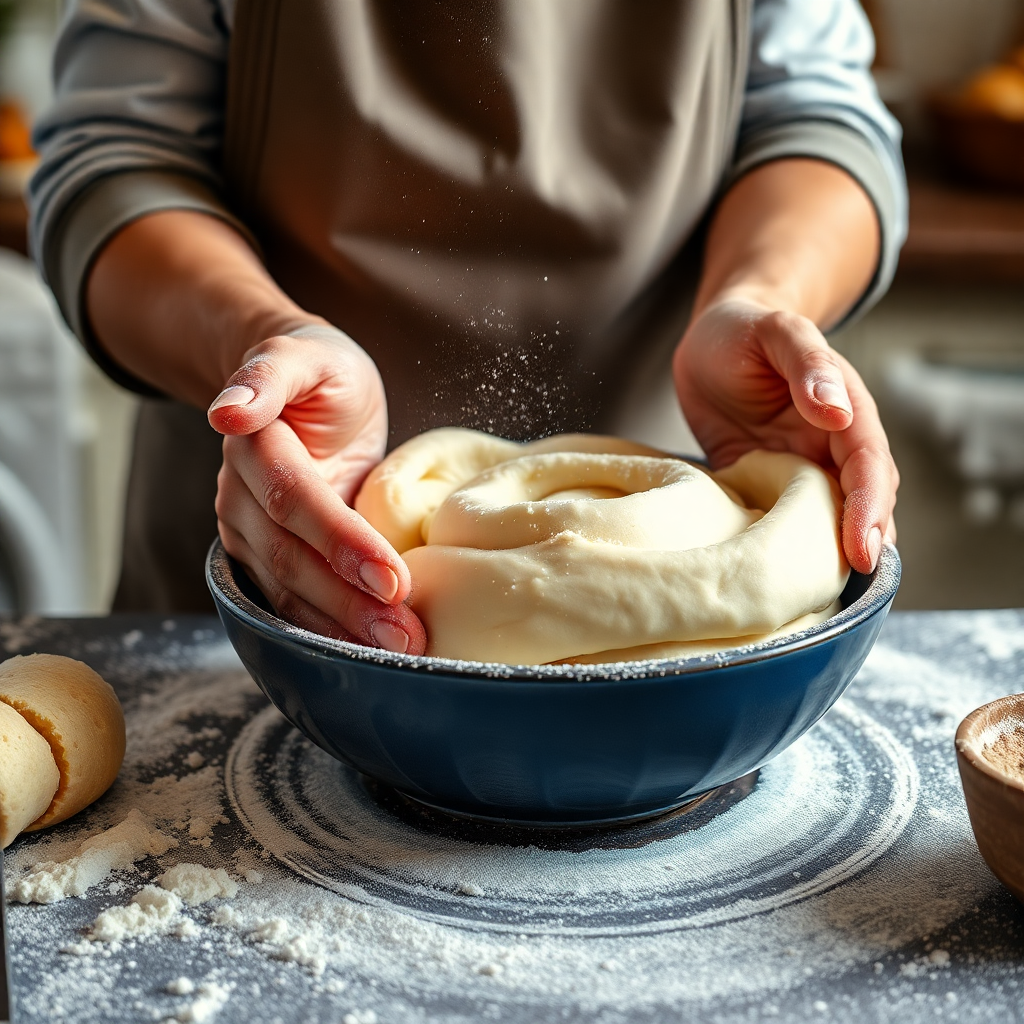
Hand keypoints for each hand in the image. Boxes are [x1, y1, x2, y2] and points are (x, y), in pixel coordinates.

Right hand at [208, 326, 426, 653]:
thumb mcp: (306, 354)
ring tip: (397, 650)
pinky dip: (329, 629)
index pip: (295, 502)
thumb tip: (227, 413)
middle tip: (404, 634)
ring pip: (288, 590)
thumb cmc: (320, 372)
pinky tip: (365, 652)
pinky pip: (293, 600)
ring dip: (341, 627)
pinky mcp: (267, 558)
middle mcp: (241, 498)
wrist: (305, 393)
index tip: (393, 578)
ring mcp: (249, 534)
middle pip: (290, 558)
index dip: (341, 542)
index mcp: (253, 447)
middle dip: (348, 601)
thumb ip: (269, 374)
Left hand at [673, 297, 897, 573]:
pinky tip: (777, 575)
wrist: (710, 340)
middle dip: (862, 540)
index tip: (863, 547)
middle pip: (860, 501)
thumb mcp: (774, 332)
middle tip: (851, 579)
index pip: (868, 465)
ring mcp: (798, 468)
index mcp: (845, 411)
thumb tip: (837, 410)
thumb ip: (807, 364)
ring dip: (829, 551)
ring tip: (821, 591)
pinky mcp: (765, 484)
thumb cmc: (743, 329)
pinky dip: (786, 547)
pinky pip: (782, 520)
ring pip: (827, 517)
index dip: (869, 507)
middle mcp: (830, 445)